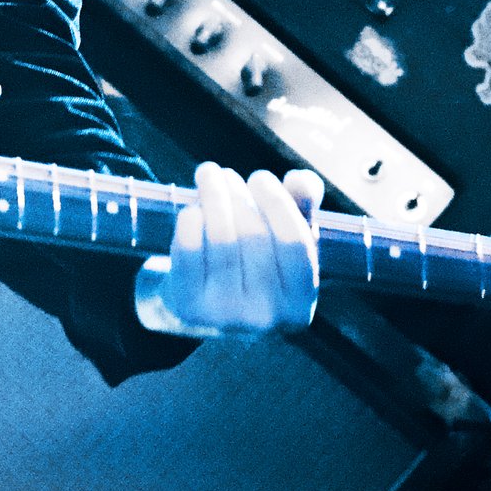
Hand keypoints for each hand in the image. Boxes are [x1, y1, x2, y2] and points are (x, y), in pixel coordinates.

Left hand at [135, 164, 322, 336]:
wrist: (205, 310)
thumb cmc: (253, 268)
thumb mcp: (285, 244)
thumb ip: (302, 208)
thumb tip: (301, 181)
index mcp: (299, 304)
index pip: (294, 242)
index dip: (277, 202)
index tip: (260, 177)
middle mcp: (266, 316)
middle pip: (254, 236)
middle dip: (238, 194)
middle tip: (227, 175)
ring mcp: (226, 315)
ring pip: (220, 238)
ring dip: (213, 196)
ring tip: (209, 176)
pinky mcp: (190, 307)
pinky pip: (189, 250)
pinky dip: (190, 220)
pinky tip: (194, 208)